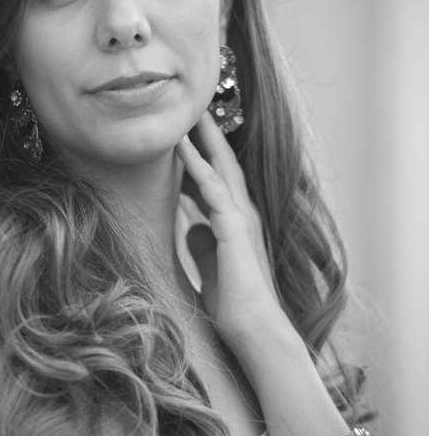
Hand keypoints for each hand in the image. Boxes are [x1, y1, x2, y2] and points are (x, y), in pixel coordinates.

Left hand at [176, 111, 282, 347]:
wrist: (254, 329)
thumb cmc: (234, 303)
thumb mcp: (212, 266)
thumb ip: (204, 244)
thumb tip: (191, 228)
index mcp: (235, 221)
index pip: (217, 178)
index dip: (202, 154)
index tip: (184, 132)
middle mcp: (241, 213)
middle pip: (223, 162)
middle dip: (208, 134)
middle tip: (192, 107)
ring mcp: (240, 218)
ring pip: (219, 167)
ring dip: (203, 138)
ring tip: (187, 112)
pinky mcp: (233, 228)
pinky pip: (212, 188)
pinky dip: (196, 165)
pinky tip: (181, 147)